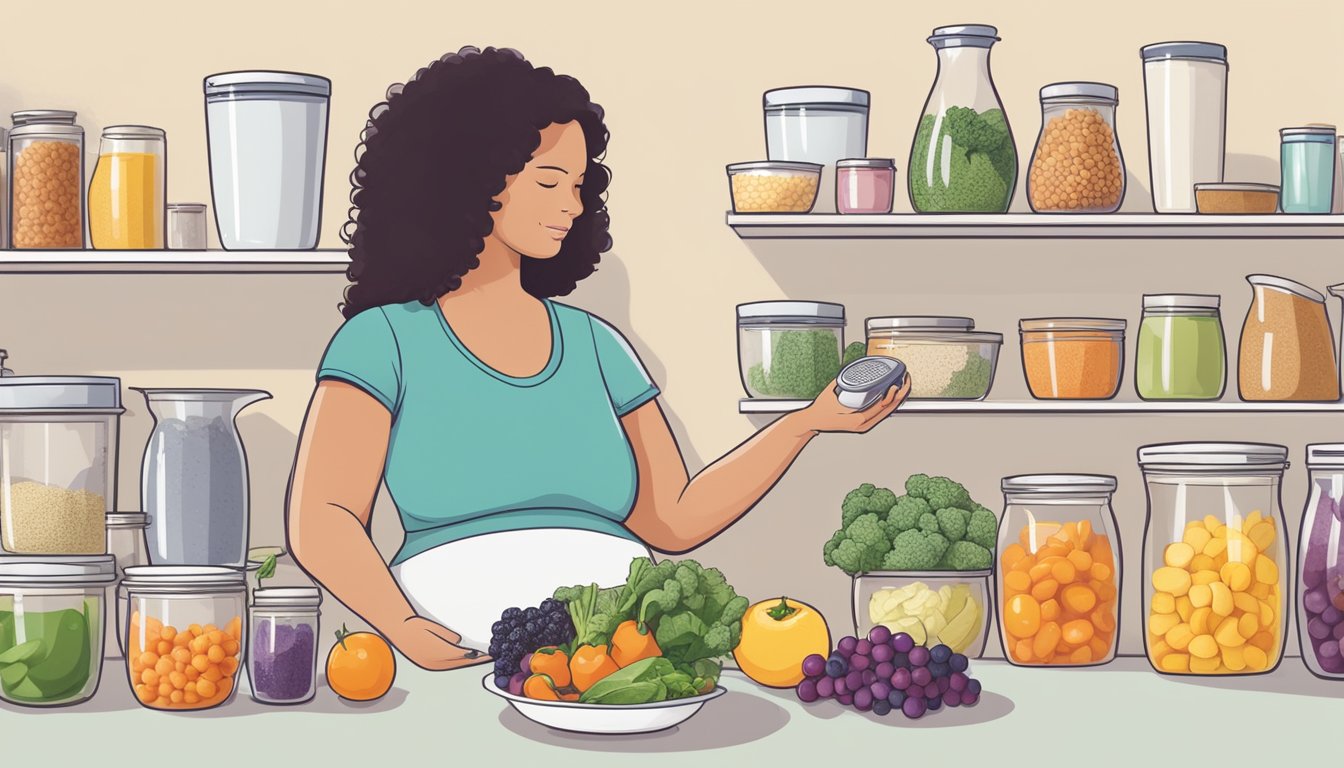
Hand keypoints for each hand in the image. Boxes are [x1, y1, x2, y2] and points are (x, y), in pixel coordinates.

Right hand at [383, 615, 490, 671]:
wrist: (395, 628)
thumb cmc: (412, 624)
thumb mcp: (432, 627)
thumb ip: (447, 636)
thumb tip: (458, 641)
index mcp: (437, 651)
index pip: (463, 655)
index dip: (477, 655)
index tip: (489, 653)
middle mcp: (434, 661)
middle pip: (460, 661)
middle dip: (475, 659)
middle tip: (489, 656)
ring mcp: (430, 663)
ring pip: (454, 664)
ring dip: (467, 660)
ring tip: (480, 657)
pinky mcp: (428, 663)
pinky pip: (446, 663)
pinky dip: (457, 660)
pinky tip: (464, 657)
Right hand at [797, 375, 911, 433]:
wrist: (813, 421)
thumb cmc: (821, 409)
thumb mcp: (833, 392)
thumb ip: (846, 381)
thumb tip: (857, 369)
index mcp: (858, 420)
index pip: (880, 407)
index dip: (891, 396)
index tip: (895, 384)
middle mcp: (863, 425)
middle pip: (888, 410)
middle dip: (900, 396)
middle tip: (905, 382)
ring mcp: (864, 425)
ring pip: (886, 413)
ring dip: (896, 399)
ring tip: (903, 386)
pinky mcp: (864, 423)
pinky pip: (880, 414)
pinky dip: (888, 404)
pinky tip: (893, 396)